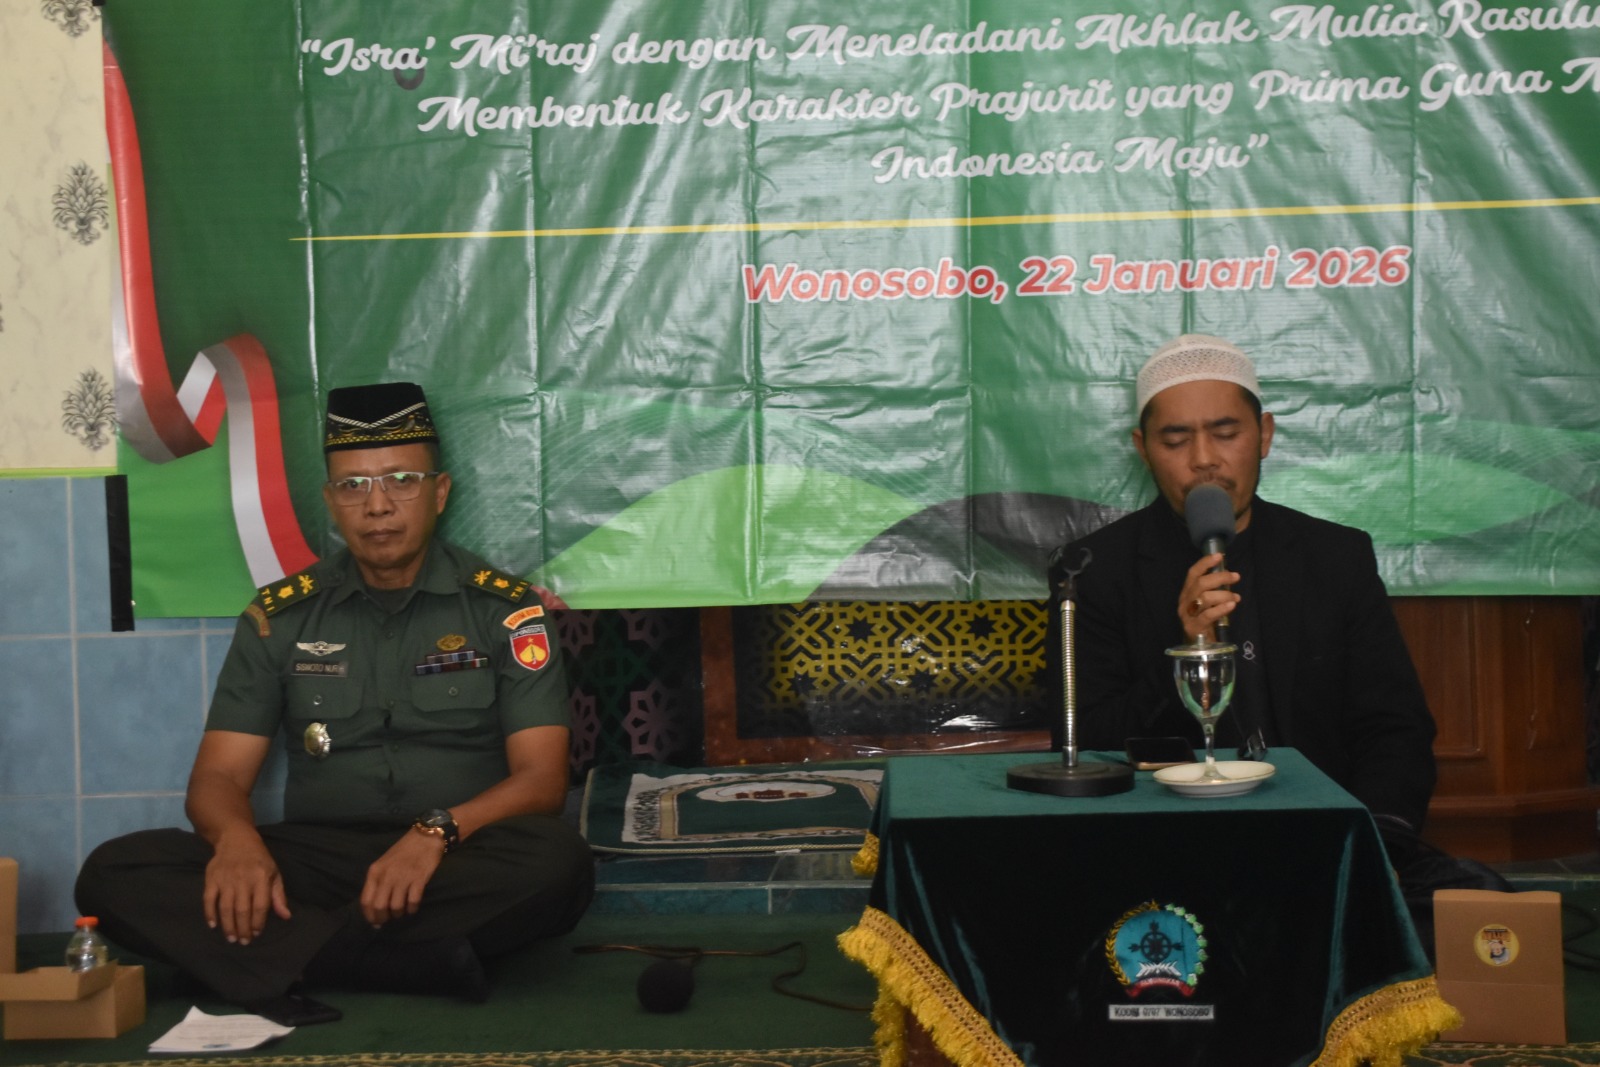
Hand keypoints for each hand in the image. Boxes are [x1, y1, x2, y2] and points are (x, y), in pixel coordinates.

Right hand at [203, 830, 289, 944]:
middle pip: (242, 909)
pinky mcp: (211, 879)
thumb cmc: (259, 859)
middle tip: (243, 942)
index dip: (258, 922)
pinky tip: (213, 925)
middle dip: (243, 929)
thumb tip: (286, 916)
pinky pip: (209, 899)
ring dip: (228, 925)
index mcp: (261, 877)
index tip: (257, 934)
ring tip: (231, 938)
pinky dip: (209, 913)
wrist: (236, 839)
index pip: (260, 905)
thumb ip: (278, 896)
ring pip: (225, 907)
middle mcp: (243, 879)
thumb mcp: (274, 873)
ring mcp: (226, 879)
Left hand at [359, 828, 445, 926]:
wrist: (425, 837)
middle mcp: (387, 876)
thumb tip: (376, 907)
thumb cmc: (403, 851)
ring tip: (402, 911)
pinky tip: (413, 907)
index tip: (375, 922)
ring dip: (399, 914)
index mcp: (375, 872)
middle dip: (383, 918)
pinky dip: (412, 909)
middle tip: (389, 919)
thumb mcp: (384, 863)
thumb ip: (378, 882)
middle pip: (380, 907)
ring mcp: (403, 877)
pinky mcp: (419, 879)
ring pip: (396, 907)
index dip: (369, 915)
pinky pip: (413, 902)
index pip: (366, 901)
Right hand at [1177, 553, 1240, 640]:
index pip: (1192, 573)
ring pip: (1205, 598)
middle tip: (1235, 576)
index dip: (1205, 563)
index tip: (1219, 556)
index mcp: (1186, 593)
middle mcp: (1184, 602)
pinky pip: (1208, 615)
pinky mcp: (1195, 627)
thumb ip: (1213, 590)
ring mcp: (1188, 615)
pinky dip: (1222, 608)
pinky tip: (1232, 604)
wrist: (1198, 646)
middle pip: (1200, 583)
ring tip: (1236, 597)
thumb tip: (1229, 575)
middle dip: (1220, 577)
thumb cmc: (1205, 621)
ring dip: (1224, 594)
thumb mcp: (1206, 603)